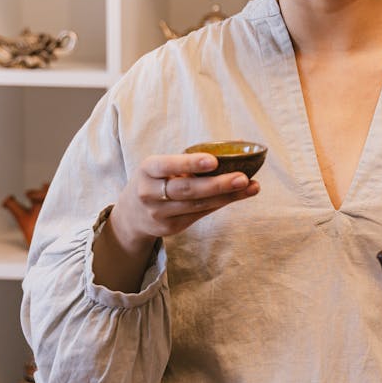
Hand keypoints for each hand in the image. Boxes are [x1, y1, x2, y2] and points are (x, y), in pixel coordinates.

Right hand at [93, 152, 259, 291]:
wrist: (130, 215)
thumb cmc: (154, 182)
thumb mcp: (158, 168)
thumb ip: (183, 164)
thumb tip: (229, 154)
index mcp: (147, 170)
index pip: (167, 165)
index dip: (190, 164)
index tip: (214, 161)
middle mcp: (149, 193)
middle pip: (187, 190)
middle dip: (217, 184)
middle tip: (242, 177)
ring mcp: (159, 214)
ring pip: (197, 205)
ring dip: (227, 196)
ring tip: (250, 186)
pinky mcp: (170, 228)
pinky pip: (199, 214)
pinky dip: (220, 204)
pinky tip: (238, 196)